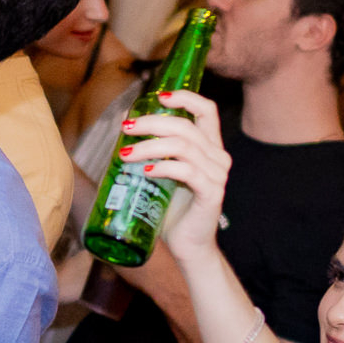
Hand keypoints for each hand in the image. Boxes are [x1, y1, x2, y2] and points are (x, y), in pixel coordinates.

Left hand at [126, 90, 229, 263]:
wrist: (188, 246)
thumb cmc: (173, 209)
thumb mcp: (162, 171)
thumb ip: (153, 147)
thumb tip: (125, 120)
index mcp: (210, 147)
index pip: (207, 110)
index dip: (185, 97)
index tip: (159, 97)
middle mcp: (218, 157)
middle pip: (185, 126)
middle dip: (151, 123)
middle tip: (125, 128)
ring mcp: (217, 175)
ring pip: (182, 147)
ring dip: (150, 147)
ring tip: (125, 154)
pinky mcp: (211, 193)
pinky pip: (187, 172)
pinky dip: (164, 167)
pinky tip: (146, 170)